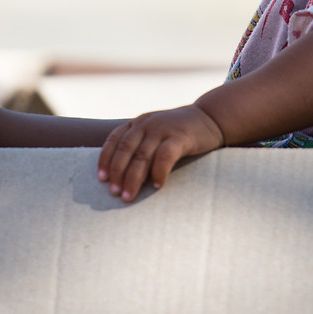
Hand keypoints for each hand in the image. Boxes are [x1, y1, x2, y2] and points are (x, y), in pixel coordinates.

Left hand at [96, 104, 226, 202]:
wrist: (210, 117)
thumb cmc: (179, 132)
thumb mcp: (154, 132)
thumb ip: (140, 145)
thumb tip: (121, 176)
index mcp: (137, 123)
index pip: (114, 140)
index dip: (105, 159)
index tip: (101, 179)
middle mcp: (147, 124)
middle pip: (125, 150)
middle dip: (117, 173)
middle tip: (114, 193)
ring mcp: (163, 129)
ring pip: (142, 156)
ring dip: (133, 178)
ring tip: (129, 196)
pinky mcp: (180, 136)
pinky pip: (165, 156)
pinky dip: (159, 172)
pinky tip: (157, 186)